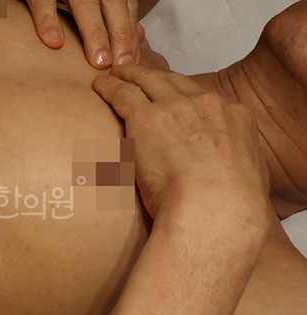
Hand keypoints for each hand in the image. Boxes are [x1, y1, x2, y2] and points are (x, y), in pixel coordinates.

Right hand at [26, 0, 139, 68]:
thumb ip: (115, 9)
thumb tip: (137, 35)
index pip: (124, 5)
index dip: (128, 33)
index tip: (131, 61)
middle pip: (111, 4)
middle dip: (119, 35)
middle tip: (121, 65)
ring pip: (84, 4)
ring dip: (94, 32)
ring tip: (98, 61)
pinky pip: (43, 2)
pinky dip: (48, 20)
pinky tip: (55, 42)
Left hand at [93, 65, 269, 224]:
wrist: (214, 210)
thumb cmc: (228, 209)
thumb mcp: (246, 179)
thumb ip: (231, 166)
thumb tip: (223, 177)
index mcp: (235, 118)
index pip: (203, 98)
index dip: (182, 95)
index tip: (172, 97)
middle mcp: (206, 104)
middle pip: (174, 82)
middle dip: (154, 77)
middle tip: (136, 73)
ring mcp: (175, 107)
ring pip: (147, 80)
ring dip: (129, 75)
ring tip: (115, 73)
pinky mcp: (146, 116)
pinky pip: (123, 93)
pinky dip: (109, 86)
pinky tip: (99, 84)